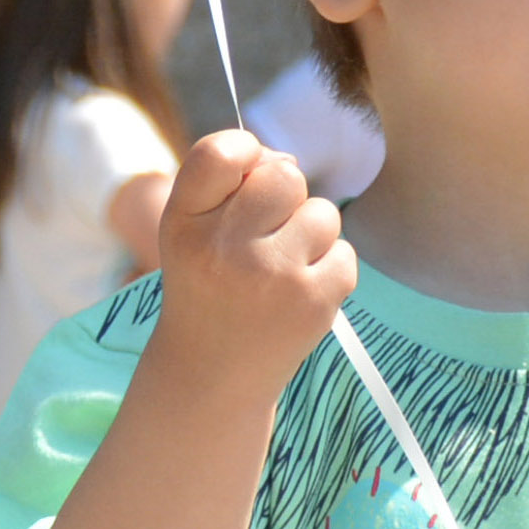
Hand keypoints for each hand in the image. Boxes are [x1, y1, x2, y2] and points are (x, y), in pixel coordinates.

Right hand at [154, 130, 353, 394]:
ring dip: (310, 237)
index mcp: (184, 222)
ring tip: (278, 273)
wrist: (210, 377)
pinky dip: (329, 272)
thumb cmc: (207, 283)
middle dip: (284, 200)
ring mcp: (271, 276)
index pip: (220, 152)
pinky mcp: (312, 303)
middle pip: (286, 175)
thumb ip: (231, 178)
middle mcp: (224, 247)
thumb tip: (289, 158)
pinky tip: (296, 297)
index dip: (244, 151)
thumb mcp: (191, 228)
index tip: (244, 179)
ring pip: (322, 213)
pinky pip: (344, 253)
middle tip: (262, 240)